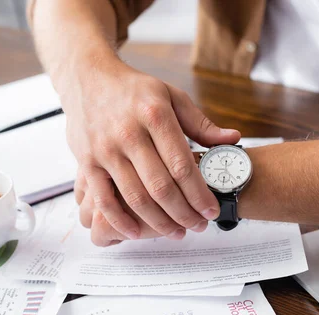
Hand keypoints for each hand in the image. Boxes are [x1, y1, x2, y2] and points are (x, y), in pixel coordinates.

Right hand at [64, 60, 239, 241]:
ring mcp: (105, 150)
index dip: (199, 193)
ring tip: (176, 232)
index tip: (211, 210)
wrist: (87, 77)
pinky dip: (120, 221)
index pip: (182, 165)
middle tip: (198, 226)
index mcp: (155, 115)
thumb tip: (232, 139)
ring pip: (135, 197)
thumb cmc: (133, 90)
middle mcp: (129, 133)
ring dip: (159, 222)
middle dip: (184, 213)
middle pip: (161, 187)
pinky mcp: (87, 162)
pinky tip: (136, 233)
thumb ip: (200, 123)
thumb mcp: (171, 96)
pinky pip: (104, 200)